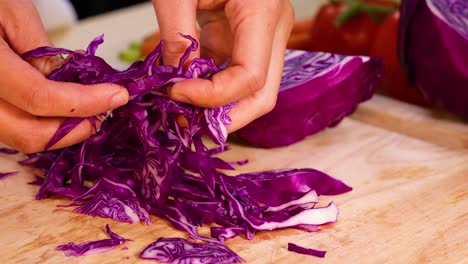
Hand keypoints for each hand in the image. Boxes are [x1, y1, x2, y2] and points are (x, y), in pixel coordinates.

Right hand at [0, 1, 128, 152]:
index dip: (86, 102)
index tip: (117, 96)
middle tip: (105, 112)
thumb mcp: (15, 16)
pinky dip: (45, 123)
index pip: (40, 98)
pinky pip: (15, 129)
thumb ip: (44, 54)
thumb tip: (75, 85)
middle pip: (30, 134)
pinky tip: (64, 105)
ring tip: (89, 108)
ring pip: (22, 138)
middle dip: (76, 129)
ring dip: (62, 130)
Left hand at [152, 0, 293, 131]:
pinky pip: (238, 76)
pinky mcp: (250, 39)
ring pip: (253, 92)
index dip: (212, 96)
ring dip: (219, 109)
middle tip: (186, 127)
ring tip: (181, 113)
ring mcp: (265, 37)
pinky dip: (214, 92)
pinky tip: (186, 93)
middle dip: (226, 119)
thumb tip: (175, 82)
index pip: (249, 78)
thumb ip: (177, 37)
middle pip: (263, 96)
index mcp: (264, 13)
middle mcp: (274, 31)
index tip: (173, 93)